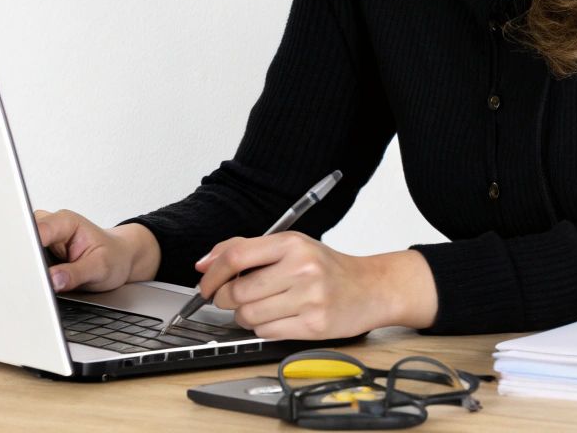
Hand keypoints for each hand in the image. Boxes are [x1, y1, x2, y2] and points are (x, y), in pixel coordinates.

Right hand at [33, 208, 140, 292]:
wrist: (118, 258)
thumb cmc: (113, 257)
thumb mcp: (100, 268)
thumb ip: (75, 274)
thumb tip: (52, 280)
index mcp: (65, 221)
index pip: (39, 230)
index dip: (30, 249)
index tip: (31, 268)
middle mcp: (51, 225)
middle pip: (24, 237)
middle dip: (25, 258)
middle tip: (34, 279)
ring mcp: (43, 237)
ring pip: (22, 248)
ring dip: (26, 265)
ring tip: (37, 279)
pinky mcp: (40, 250)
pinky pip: (27, 258)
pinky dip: (29, 269)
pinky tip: (36, 278)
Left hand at [193, 231, 414, 339]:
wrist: (372, 288)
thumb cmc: (327, 267)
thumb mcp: (290, 246)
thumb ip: (245, 249)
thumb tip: (204, 263)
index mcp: (291, 243)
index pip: (235, 257)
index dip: (212, 274)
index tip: (205, 283)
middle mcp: (301, 268)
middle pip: (238, 291)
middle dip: (225, 299)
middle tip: (229, 298)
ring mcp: (310, 299)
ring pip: (249, 315)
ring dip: (243, 316)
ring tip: (257, 308)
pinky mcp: (315, 326)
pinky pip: (267, 332)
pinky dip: (262, 328)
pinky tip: (273, 318)